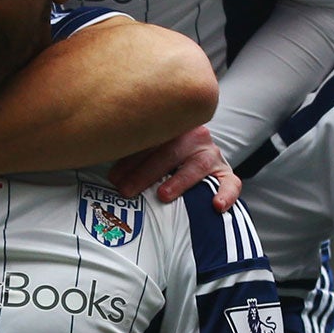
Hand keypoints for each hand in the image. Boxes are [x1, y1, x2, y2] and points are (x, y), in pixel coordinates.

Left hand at [109, 125, 240, 210]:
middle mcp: (193, 136)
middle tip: (126, 190)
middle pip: (169, 152)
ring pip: (197, 165)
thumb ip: (130, 154)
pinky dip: (226, 194)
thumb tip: (102, 170)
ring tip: (162, 195)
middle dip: (145, 173)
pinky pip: (231, 183)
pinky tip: (216, 206)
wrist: (195, 154)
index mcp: (170, 126)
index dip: (130, 159)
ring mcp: (211, 154)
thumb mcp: (147, 148)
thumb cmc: (160, 155)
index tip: (113, 177)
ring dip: (179, 181)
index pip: (151, 139)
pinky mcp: (225, 173)